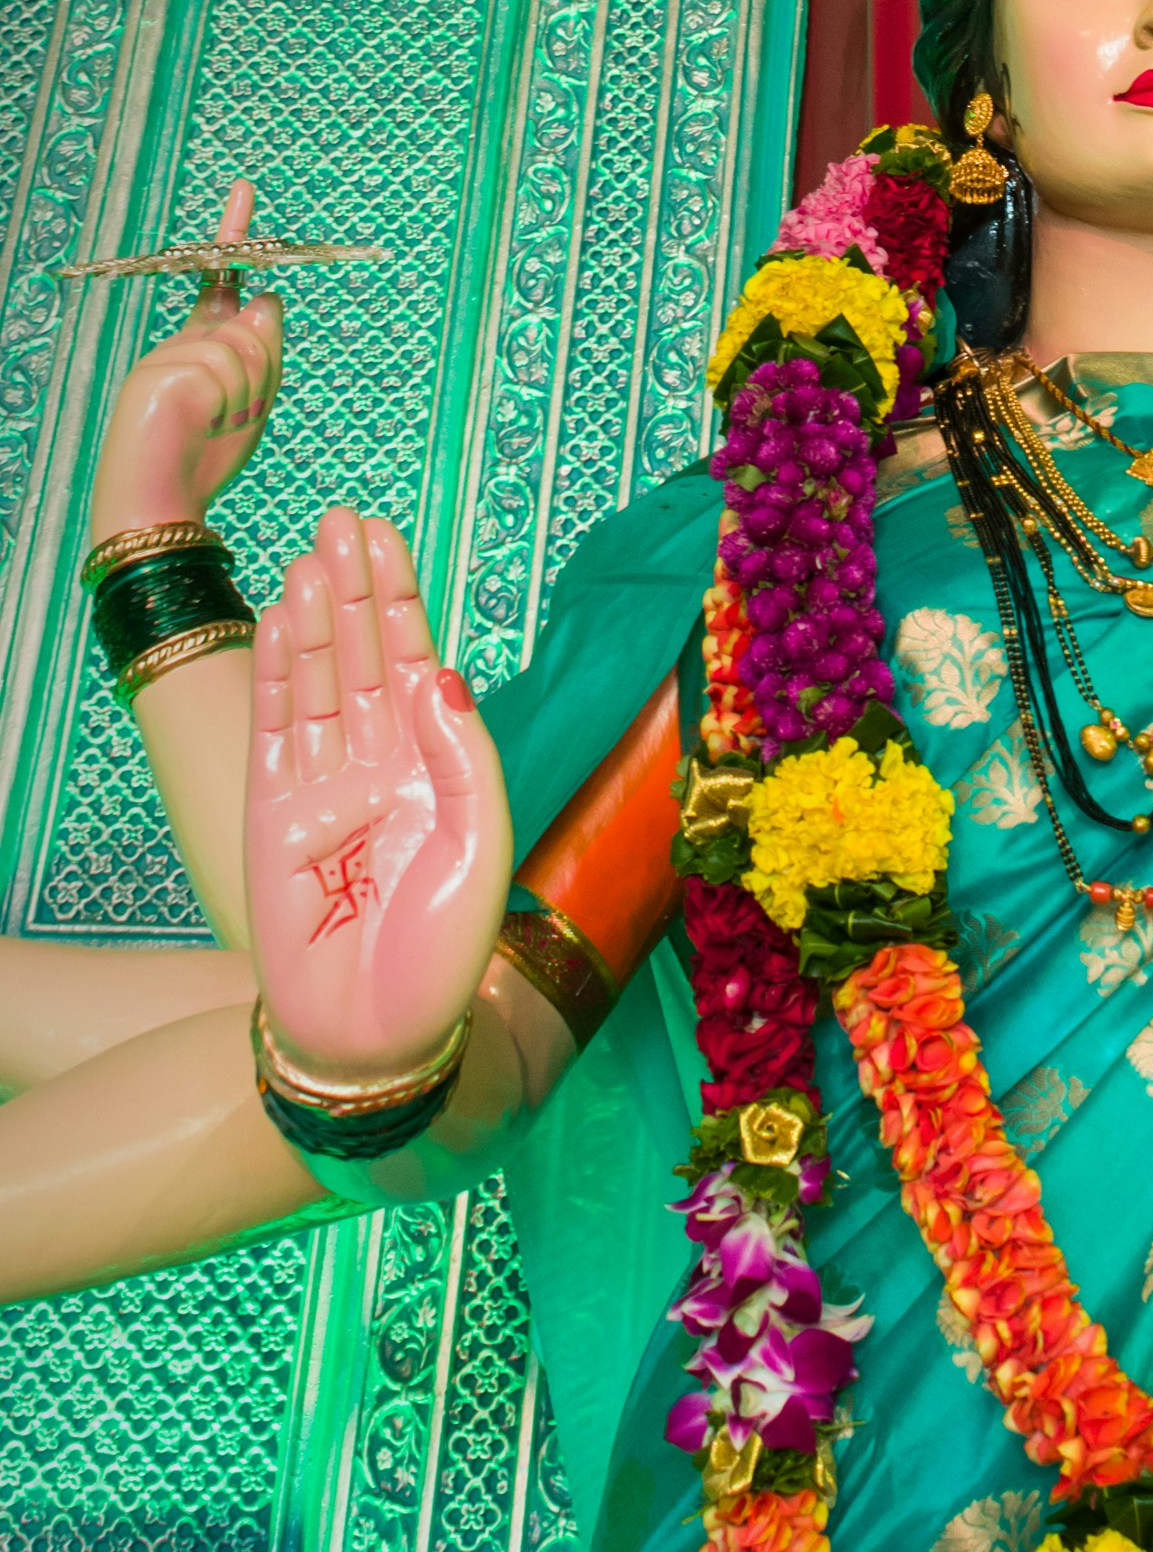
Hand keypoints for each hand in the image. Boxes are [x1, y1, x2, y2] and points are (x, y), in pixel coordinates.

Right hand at [89, 179, 283, 538]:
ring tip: (215, 423)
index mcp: (202, 342)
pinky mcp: (160, 371)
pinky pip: (224, 371)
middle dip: (265, 368)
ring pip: (245, 349)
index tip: (244, 189)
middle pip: (257, 322)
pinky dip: (227, 403)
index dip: (234, 235)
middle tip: (237, 413)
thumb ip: (262, 351)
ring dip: (247, 393)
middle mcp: (183, 340)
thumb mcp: (250, 402)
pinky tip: (200, 423)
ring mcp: (169, 353)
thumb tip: (265, 299)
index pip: (222, 280)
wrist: (157, 502)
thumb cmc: (204, 456)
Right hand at [247, 508, 509, 1081]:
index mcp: (435, 766)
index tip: (385, 537)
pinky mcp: (273, 816)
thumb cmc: (443, 952)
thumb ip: (464, 754)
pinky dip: (277, 672)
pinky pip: (276, 729)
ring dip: (313, 618)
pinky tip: (280, 618)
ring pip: (317, 681)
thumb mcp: (480, 843)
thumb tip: (437, 671)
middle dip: (354, 589)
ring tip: (311, 555)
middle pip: (362, 656)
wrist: (379, 1032)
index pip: (414, 662)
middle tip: (342, 519)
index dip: (400, 599)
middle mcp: (380, 765)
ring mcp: (323, 787)